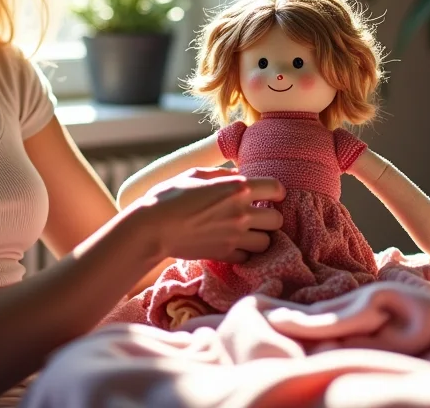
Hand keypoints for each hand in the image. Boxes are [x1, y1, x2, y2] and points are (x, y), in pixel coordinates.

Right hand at [125, 167, 284, 263]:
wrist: (152, 228)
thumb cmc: (169, 196)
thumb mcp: (195, 174)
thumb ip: (222, 174)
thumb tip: (237, 176)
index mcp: (237, 189)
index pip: (276, 189)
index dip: (275, 190)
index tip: (268, 193)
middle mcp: (241, 213)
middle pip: (277, 219)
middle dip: (270, 216)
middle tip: (256, 213)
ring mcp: (235, 237)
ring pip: (267, 241)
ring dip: (260, 236)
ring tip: (247, 231)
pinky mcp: (225, 254)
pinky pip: (249, 257)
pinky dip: (245, 252)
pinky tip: (234, 244)